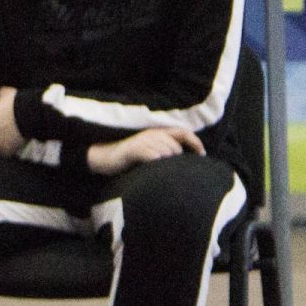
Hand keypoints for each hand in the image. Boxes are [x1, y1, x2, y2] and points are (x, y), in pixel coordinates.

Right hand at [87, 127, 205, 175]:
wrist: (102, 158)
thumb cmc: (128, 158)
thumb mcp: (148, 152)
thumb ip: (163, 152)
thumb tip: (182, 162)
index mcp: (156, 133)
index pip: (182, 132)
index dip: (195, 142)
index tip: (203, 155)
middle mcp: (150, 134)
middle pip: (175, 147)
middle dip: (178, 159)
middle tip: (174, 172)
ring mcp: (141, 141)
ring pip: (166, 151)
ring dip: (167, 162)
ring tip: (161, 172)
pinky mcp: (133, 149)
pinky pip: (153, 155)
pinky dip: (157, 162)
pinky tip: (153, 169)